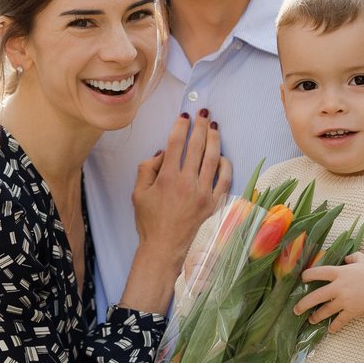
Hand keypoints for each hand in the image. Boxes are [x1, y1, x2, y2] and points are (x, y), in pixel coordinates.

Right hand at [133, 110, 231, 261]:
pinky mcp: (214, 204)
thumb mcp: (138, 193)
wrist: (164, 249)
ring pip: (213, 159)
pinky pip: (225, 180)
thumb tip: (163, 153)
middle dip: (201, 126)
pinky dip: (226, 165)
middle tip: (203, 113)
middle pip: (197, 146)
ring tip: (214, 127)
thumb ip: (147, 169)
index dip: (181, 125)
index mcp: (167, 178)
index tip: (185, 116)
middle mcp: (187, 183)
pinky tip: (223, 156)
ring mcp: (203, 193)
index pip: (177, 143)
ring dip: (214, 140)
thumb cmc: (149, 222)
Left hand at [295, 252, 363, 330]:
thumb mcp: (363, 260)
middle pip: (316, 296)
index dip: (308, 275)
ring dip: (316, 316)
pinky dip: (334, 327)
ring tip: (311, 319)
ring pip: (325, 311)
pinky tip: (330, 330)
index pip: (318, 273)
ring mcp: (344, 301)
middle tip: (296, 309)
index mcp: (340, 272)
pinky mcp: (352, 312)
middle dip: (304, 303)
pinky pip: (339, 321)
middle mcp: (339, 287)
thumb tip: (346, 258)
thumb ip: (352, 258)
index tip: (302, 278)